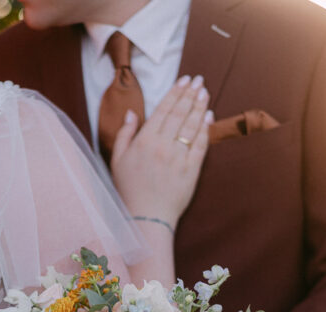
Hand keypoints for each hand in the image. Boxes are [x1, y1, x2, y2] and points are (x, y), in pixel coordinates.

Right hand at [110, 75, 211, 228]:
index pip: (164, 110)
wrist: (146, 218)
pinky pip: (200, 144)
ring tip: (205, 92)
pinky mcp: (191, 170)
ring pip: (192, 125)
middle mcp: (163, 146)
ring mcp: (179, 157)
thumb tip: (132, 113)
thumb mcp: (117, 160)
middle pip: (180, 113)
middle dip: (190, 94)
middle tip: (199, 80)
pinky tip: (209, 116)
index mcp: (144, 141)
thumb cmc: (129, 190)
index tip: (184, 80)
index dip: (175, 92)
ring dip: (200, 106)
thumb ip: (124, 134)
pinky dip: (205, 129)